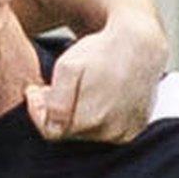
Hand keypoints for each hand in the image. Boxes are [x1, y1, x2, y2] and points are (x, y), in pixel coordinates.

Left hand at [27, 9, 167, 142]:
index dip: (39, 111)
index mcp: (88, 121)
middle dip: (58, 113)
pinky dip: (100, 117)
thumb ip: (54, 103)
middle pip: (70, 133)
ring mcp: (125, 132)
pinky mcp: (136, 127)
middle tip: (57, 87)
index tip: (38, 90)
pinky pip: (109, 130)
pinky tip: (101, 96)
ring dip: (79, 116)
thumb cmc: (101, 52)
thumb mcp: (68, 68)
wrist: (140, 43)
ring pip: (88, 134)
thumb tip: (50, 124)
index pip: (50, 131)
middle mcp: (109, 133)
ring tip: (81, 89)